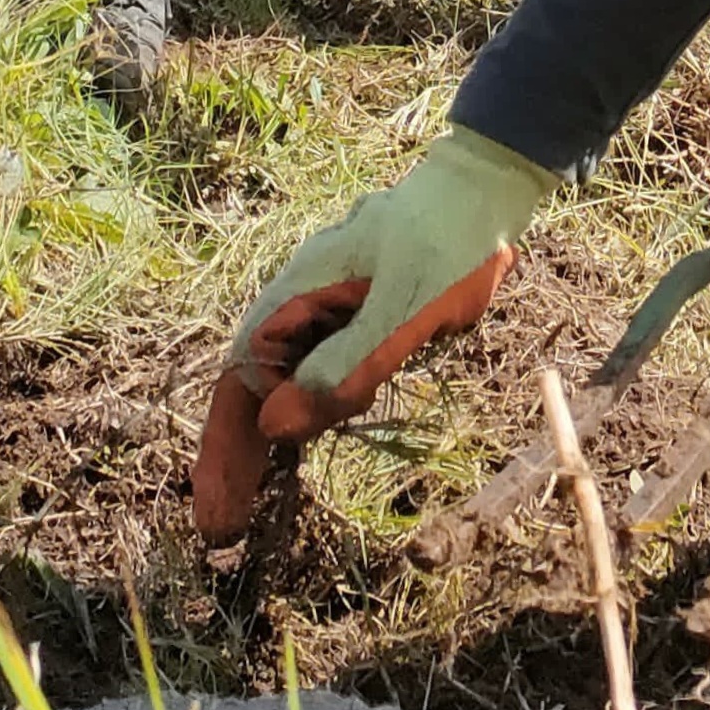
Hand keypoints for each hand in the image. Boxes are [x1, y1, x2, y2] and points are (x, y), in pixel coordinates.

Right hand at [191, 128, 557, 541]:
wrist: (489, 183)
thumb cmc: (449, 241)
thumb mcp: (404, 310)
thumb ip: (345, 366)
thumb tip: (275, 427)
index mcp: (298, 292)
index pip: (240, 380)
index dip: (226, 448)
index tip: (220, 512)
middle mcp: (301, 298)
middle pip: (253, 383)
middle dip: (235, 452)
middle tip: (225, 526)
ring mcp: (328, 302)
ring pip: (284, 376)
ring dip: (267, 434)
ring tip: (252, 499)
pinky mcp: (358, 307)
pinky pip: (319, 362)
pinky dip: (307, 403)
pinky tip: (308, 434)